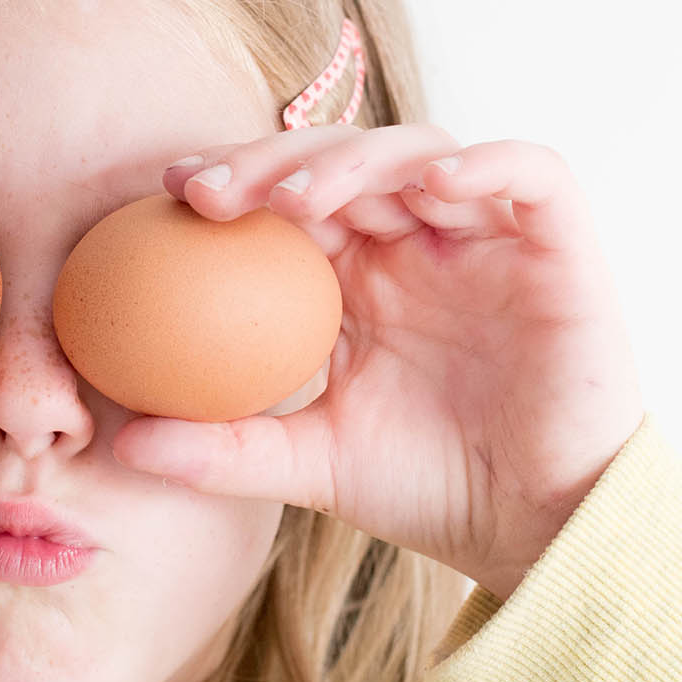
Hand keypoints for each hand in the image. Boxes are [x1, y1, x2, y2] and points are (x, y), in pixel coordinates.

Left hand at [111, 124, 645, 599]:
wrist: (538, 530)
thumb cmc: (430, 490)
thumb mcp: (310, 467)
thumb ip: (224, 449)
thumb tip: (121, 444)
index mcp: (359, 276)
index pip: (289, 198)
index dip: (233, 179)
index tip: (167, 194)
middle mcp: (419, 241)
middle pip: (342, 160)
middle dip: (272, 161)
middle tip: (211, 192)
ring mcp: (487, 237)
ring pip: (422, 151)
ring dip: (357, 160)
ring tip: (300, 198)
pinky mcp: (559, 244)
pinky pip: (531, 173)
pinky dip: (486, 164)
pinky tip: (432, 185)